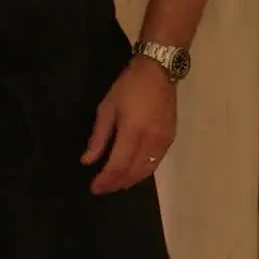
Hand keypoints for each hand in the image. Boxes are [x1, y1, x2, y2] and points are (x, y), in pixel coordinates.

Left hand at [80, 59, 177, 194]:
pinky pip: (156, 162)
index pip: (118, 166)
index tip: (94, 188)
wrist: (159, 70)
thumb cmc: (129, 86)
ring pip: (146, 171)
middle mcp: (151, 140)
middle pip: (133, 173)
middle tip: (103, 188)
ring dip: (130, 181)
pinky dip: (143, 171)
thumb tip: (87, 161)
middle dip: (116, 184)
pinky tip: (133, 171)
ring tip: (116, 184)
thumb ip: (98, 136)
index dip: (105, 181)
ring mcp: (164, 141)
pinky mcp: (171, 138)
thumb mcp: (107, 107)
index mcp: (133, 131)